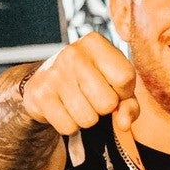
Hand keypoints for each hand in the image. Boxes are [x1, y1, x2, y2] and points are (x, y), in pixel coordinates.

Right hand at [20, 32, 138, 135]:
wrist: (45, 81)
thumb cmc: (89, 81)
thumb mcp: (114, 84)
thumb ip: (129, 104)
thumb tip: (124, 124)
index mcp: (95, 43)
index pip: (125, 77)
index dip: (123, 92)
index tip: (113, 88)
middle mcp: (73, 53)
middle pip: (107, 102)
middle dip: (103, 109)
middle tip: (92, 97)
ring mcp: (54, 73)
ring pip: (88, 119)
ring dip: (87, 119)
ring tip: (78, 103)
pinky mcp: (40, 94)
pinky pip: (68, 127)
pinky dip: (70, 126)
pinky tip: (64, 109)